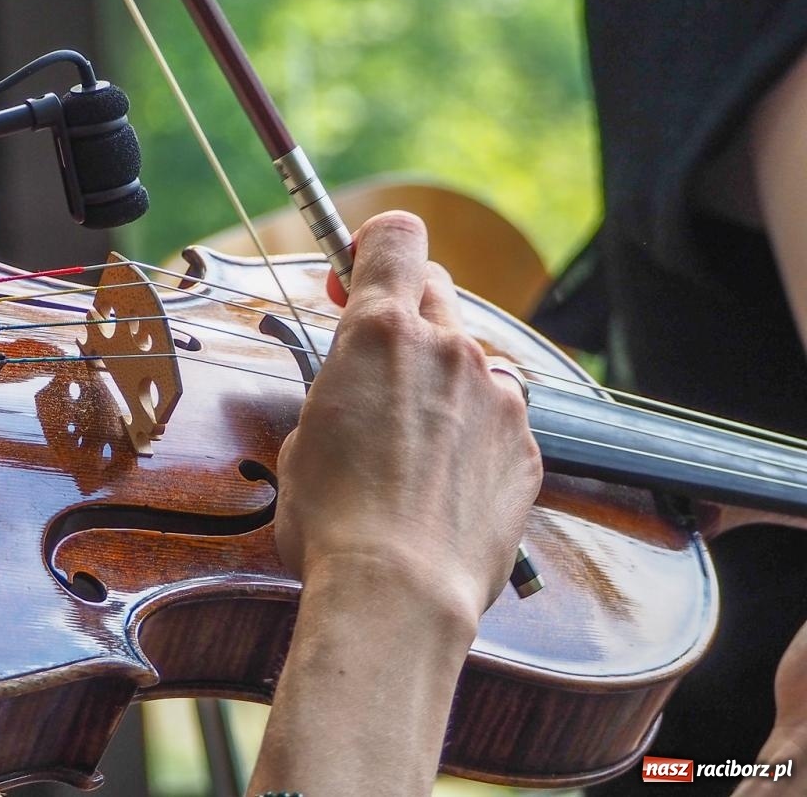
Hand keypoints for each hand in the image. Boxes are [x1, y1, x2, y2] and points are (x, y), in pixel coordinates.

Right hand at [274, 211, 541, 626]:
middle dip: (406, 314)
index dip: (374, 247)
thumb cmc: (331, 521)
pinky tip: (444, 482)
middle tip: (375, 363)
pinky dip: (475, 434)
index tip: (355, 274)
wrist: (399, 592)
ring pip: (472, 357)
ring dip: (444, 379)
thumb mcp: (302, 438)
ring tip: (411, 441)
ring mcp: (496, 396)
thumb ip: (336, 391)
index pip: (395, 237)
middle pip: (436, 288)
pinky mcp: (526, 447)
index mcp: (377, 333)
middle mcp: (447, 348)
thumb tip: (353, 396)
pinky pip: (500, 416)